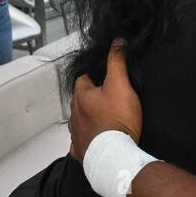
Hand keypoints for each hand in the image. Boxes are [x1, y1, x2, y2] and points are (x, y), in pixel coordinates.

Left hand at [68, 40, 141, 162]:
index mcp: (81, 96)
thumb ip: (117, 61)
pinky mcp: (81, 149)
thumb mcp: (121, 84)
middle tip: (109, 99)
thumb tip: (117, 42)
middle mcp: (74, 113)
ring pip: (80, 120)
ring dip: (89, 118)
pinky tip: (98, 139)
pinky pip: (82, 140)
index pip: (83, 79)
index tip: (106, 80)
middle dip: (91, 98)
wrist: (114, 154)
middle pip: (80, 100)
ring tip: (105, 120)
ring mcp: (76, 132)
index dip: (95, 78)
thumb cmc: (117, 120)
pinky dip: (89, 138)